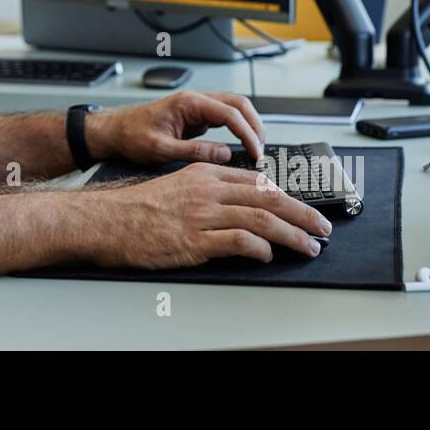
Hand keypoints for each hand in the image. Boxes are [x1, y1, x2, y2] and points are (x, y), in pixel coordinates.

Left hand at [87, 90, 264, 165]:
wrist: (114, 132)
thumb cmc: (131, 136)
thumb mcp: (160, 149)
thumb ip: (193, 151)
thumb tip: (224, 154)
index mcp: (188, 103)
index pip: (229, 113)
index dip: (247, 133)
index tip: (256, 153)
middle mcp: (195, 101)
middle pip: (239, 105)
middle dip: (255, 126)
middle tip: (261, 152)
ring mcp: (197, 108)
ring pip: (234, 109)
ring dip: (249, 126)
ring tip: (256, 150)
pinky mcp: (196, 118)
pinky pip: (225, 118)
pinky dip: (238, 129)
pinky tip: (242, 146)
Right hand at [90, 162, 331, 267]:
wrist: (106, 221)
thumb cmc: (138, 209)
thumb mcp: (178, 186)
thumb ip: (209, 191)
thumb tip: (240, 207)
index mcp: (205, 173)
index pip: (258, 181)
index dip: (287, 197)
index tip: (303, 209)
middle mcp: (208, 190)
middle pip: (269, 198)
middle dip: (302, 214)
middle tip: (322, 227)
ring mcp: (203, 215)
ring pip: (262, 220)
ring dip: (292, 235)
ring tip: (308, 247)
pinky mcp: (195, 241)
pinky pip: (239, 241)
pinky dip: (260, 249)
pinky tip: (268, 256)